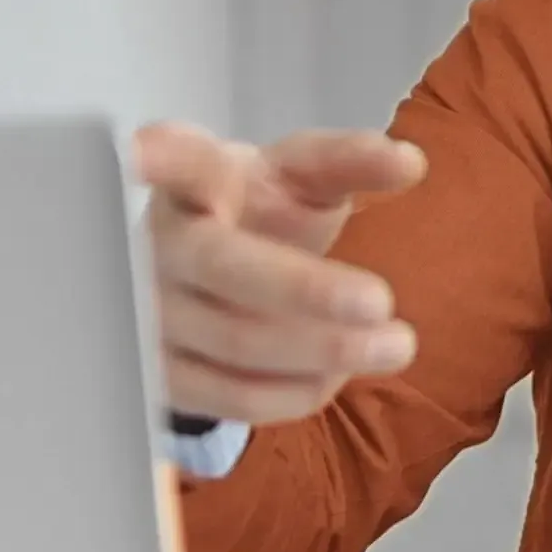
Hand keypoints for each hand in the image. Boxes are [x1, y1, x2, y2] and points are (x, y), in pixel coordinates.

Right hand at [134, 121, 425, 425]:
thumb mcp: (305, 175)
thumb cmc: (260, 209)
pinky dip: (299, 390)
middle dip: (306, 290)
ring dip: (326, 350)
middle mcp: (158, 244)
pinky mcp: (162, 375)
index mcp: (194, 179)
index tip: (142, 153)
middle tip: (382, 302)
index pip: (178, 162)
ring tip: (398, 345)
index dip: (157, 157)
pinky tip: (341, 371)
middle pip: (223, 268)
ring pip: (235, 343)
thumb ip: (352, 162)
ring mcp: (148, 312)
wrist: (212, 268)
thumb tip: (409, 161)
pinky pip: (233, 398)